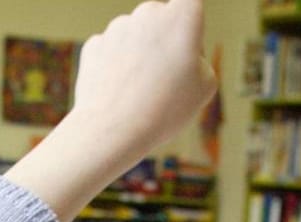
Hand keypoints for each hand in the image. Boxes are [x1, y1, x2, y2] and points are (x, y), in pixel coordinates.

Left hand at [68, 0, 215, 169]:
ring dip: (140, 55)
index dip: (192, 19)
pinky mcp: (94, 45)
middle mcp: (147, 13)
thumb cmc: (166, 108)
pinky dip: (117, 67)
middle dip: (166, 39)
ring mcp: (117, 27)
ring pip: (135, 35)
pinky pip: (113, 51)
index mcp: (180, 18)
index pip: (191, 2)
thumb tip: (182, 54)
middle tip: (169, 78)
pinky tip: (121, 93)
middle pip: (162, 17)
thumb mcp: (205, 86)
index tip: (189, 38)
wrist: (114, 129)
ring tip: (143, 93)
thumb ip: (199, 60)